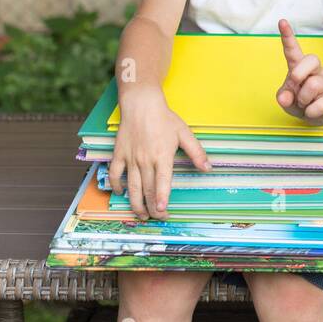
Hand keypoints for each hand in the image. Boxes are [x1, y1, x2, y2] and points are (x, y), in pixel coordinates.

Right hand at [109, 86, 209, 220]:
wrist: (141, 104)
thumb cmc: (164, 118)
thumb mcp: (184, 133)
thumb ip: (196, 152)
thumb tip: (207, 168)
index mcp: (162, 156)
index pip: (161, 182)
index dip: (161, 198)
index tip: (162, 210)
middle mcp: (145, 160)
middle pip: (147, 189)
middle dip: (152, 207)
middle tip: (157, 218)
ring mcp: (130, 158)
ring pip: (131, 186)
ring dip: (135, 203)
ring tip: (141, 215)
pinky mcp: (119, 154)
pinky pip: (115, 173)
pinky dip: (116, 185)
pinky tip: (121, 193)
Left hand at [275, 18, 322, 123]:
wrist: (321, 112)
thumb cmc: (300, 99)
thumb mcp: (287, 99)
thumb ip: (283, 97)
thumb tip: (284, 98)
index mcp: (299, 66)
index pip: (293, 50)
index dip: (287, 36)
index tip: (281, 21)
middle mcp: (314, 71)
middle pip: (312, 59)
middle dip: (299, 72)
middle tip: (295, 83)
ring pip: (312, 85)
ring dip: (302, 100)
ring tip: (303, 104)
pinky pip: (317, 106)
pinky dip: (309, 113)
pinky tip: (310, 111)